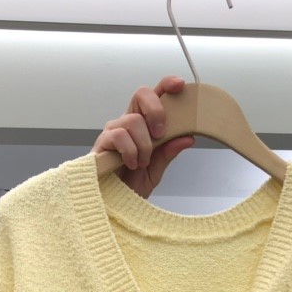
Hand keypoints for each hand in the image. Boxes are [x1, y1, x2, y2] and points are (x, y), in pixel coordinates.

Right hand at [90, 75, 195, 198]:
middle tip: (160, 134)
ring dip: (144, 144)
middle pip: (142, 94)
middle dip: (156, 111)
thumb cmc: (131, 186)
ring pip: (133, 119)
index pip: (153, 97)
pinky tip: (131, 164)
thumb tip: (189, 137)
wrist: (114, 206)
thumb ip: (169, 152)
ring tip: (142, 163)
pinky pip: (119, 136)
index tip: (179, 85)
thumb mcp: (156, 169)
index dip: (166, 86)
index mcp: (142, 125)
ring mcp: (113, 131)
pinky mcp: (102, 143)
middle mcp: (127, 123)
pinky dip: (131, 151)